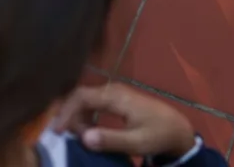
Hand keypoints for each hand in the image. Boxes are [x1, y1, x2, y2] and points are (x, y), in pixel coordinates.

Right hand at [54, 84, 195, 157]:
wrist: (177, 129)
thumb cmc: (158, 135)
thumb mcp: (136, 142)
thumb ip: (110, 139)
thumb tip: (83, 137)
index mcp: (116, 97)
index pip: (81, 97)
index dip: (65, 112)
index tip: (56, 131)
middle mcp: (113, 90)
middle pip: (81, 96)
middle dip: (68, 114)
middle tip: (64, 137)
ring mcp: (115, 93)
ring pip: (86, 99)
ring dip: (77, 117)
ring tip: (75, 137)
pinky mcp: (117, 99)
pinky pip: (94, 103)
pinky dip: (85, 116)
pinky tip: (87, 132)